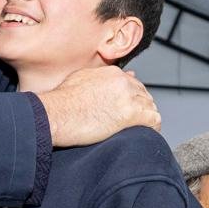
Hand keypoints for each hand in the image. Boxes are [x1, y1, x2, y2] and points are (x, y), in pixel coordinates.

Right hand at [38, 66, 159, 147]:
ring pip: (151, 107)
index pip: (134, 84)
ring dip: (147, 118)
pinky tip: (147, 133)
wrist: (55, 114)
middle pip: (144, 95)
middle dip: (142, 108)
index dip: (134, 98)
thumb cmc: (61, 101)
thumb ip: (102, 78)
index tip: (130, 108)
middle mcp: (122, 82)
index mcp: (112, 73)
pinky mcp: (129, 114)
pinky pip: (153, 120)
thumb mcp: (80, 80)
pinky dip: (153, 128)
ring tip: (140, 129)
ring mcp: (127, 97)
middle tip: (135, 122)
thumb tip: (123, 75)